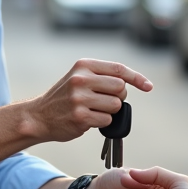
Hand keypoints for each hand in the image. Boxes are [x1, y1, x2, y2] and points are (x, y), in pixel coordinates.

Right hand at [25, 59, 151, 142]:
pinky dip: (102, 122)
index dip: (137, 78)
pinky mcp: (80, 116)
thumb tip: (132, 83)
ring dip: (109, 111)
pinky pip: (107, 120)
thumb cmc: (64, 98)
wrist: (38, 116)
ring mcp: (80, 98)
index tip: (148, 86)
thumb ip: (102, 76)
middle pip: (121, 88)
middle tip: (103, 101)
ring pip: (116, 105)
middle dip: (118, 97)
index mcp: (83, 65)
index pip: (119, 69)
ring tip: (93, 110)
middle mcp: (81, 79)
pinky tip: (88, 119)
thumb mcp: (79, 77)